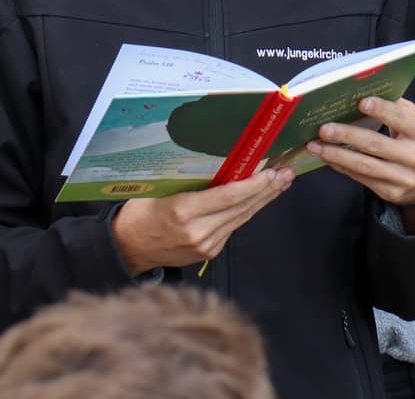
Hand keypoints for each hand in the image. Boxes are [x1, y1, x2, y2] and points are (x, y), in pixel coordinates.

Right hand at [112, 166, 291, 274]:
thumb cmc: (140, 212)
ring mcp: (206, 245)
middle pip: (241, 208)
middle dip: (267, 190)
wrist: (128, 248)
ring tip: (280, 183)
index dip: (254, 184)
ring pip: (242, 218)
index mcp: (183, 211)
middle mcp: (198, 231)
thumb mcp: (159, 188)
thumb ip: (190, 180)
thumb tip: (222, 161)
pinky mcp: (210, 253)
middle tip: (286, 173)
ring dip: (263, 200)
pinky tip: (259, 199)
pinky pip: (233, 227)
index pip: (228, 195)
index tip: (272, 172)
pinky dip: (247, 211)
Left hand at [307, 97, 414, 231]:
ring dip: (336, 154)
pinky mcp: (391, 193)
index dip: (382, 110)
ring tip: (315, 145)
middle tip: (323, 128)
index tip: (361, 102)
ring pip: (364, 165)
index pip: (402, 119)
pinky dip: (341, 167)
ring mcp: (404, 178)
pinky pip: (361, 178)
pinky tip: (327, 157)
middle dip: (346, 135)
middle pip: (376, 144)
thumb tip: (364, 92)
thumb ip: (397, 107)